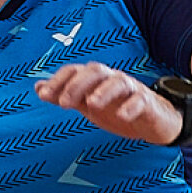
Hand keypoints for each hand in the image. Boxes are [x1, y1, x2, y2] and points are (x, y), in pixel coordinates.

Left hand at [34, 62, 180, 144]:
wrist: (153, 121)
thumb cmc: (118, 108)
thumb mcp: (88, 103)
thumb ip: (66, 95)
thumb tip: (38, 88)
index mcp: (96, 79)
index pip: (75, 71)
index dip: (59, 80)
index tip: (44, 94)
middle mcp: (112, 79)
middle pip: (94, 71)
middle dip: (77, 85)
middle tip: (63, 104)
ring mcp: (131, 89)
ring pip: (118, 82)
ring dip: (103, 91)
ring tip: (91, 104)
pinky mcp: (147, 103)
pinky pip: (140, 100)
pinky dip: (131, 107)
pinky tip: (122, 117)